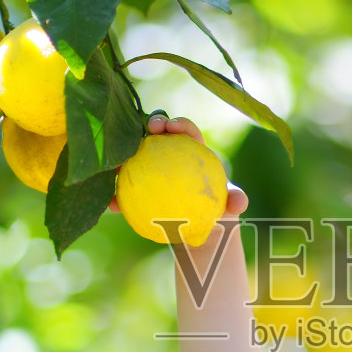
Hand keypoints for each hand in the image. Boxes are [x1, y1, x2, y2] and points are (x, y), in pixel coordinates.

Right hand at [107, 113, 249, 216]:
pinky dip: (117, 196)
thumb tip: (238, 202)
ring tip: (118, 163)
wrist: (199, 227)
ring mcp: (150, 169)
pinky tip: (112, 205)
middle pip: (158, 134)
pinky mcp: (137, 188)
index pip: (186, 132)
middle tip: (150, 129)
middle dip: (152, 124)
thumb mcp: (228, 207)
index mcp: (191, 151)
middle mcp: (169, 155)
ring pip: (134, 157)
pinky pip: (125, 190)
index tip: (172, 127)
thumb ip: (235, 202)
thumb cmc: (216, 210)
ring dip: (124, 155)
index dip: (178, 124)